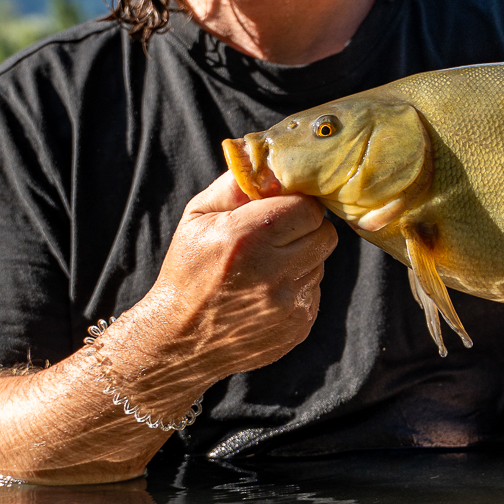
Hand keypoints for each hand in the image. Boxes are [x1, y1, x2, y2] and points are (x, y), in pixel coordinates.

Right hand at [129, 170, 338, 382]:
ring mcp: (290, 304)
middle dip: (305, 229)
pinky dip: (297, 287)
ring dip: (301, 259)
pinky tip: (266, 292)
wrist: (179, 341)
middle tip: (279, 234)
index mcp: (247, 237)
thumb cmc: (186, 272)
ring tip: (265, 267)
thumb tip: (268, 162)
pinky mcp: (299, 326)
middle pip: (324, 234)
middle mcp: (273, 272)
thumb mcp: (197, 218)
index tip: (282, 208)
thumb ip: (235, 185)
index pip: (307, 207)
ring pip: (320, 264)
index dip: (297, 204)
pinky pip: (314, 292)